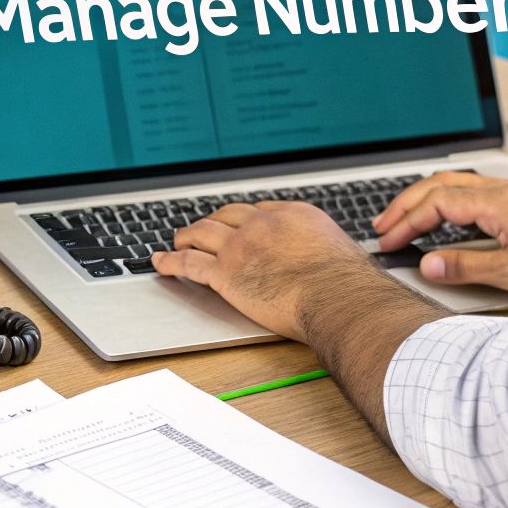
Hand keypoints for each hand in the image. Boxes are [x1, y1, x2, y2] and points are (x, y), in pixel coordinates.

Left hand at [152, 201, 390, 340]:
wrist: (337, 297)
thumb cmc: (346, 284)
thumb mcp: (341, 252)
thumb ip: (323, 252)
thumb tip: (328, 265)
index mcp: (292, 215)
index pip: (259, 211)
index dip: (245, 219)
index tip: (240, 225)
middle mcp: (262, 224)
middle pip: (227, 215)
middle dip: (214, 222)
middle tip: (205, 229)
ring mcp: (240, 246)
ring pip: (202, 233)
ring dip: (187, 236)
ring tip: (179, 241)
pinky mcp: (225, 272)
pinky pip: (189, 262)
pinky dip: (170, 261)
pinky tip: (161, 262)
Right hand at [372, 171, 507, 294]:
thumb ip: (466, 266)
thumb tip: (427, 264)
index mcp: (495, 201)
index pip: (435, 203)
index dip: (406, 221)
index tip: (387, 240)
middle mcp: (503, 190)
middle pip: (440, 184)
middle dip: (407, 203)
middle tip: (383, 224)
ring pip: (458, 184)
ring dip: (427, 199)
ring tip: (408, 218)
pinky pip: (475, 192)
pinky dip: (449, 201)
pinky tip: (450, 219)